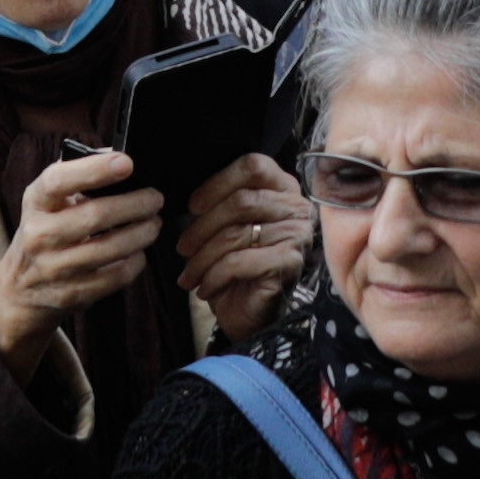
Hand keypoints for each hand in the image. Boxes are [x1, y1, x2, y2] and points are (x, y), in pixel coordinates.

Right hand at [0, 143, 167, 357]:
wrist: (19, 289)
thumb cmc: (44, 232)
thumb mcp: (48, 201)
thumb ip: (77, 177)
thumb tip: (118, 157)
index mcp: (36, 202)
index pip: (59, 180)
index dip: (94, 169)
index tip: (126, 163)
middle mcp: (39, 234)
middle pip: (95, 216)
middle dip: (135, 204)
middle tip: (155, 198)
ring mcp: (53, 268)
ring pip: (110, 248)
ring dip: (142, 233)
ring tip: (153, 224)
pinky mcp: (71, 294)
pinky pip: (115, 277)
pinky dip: (135, 262)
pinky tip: (138, 252)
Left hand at [176, 150, 311, 340]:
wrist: (250, 312)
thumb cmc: (237, 265)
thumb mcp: (227, 225)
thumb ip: (221, 202)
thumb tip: (193, 200)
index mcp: (283, 188)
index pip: (253, 166)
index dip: (217, 183)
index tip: (193, 206)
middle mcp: (297, 208)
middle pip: (241, 201)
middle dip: (203, 227)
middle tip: (183, 248)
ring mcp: (297, 235)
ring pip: (236, 234)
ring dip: (203, 257)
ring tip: (189, 274)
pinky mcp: (289, 264)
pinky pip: (238, 262)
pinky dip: (213, 276)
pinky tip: (204, 288)